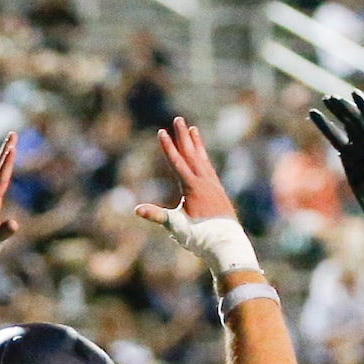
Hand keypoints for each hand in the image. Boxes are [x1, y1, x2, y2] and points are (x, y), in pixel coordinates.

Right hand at [135, 116, 241, 241]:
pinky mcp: (219, 193)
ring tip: (194, 130)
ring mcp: (214, 187)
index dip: (168, 147)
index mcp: (192, 187)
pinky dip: (205, 161)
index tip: (161, 131)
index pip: (177, 162)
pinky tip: (204, 158)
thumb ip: (157, 215)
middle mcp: (204, 182)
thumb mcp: (176, 226)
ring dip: (197, 144)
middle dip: (183, 136)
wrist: (227, 245)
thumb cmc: (200, 238)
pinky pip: (210, 170)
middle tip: (178, 119)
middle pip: (191, 154)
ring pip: (203, 160)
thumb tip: (137, 210)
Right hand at [308, 91, 363, 228]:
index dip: (363, 106)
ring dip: (336, 112)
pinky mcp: (347, 156)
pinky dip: (325, 127)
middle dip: (345, 108)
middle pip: (356, 119)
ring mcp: (358, 147)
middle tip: (331, 98)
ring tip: (325, 100)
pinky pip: (334, 138)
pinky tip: (315, 116)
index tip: (354, 93)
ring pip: (345, 125)